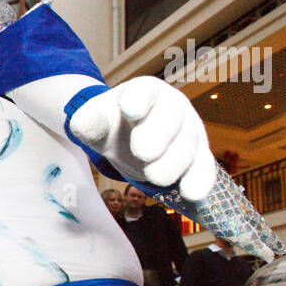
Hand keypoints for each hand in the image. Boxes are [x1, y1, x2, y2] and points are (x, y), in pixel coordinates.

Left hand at [69, 77, 215, 201]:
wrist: (128, 138)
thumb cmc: (113, 125)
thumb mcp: (96, 122)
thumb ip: (89, 121)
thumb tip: (82, 123)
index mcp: (145, 91)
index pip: (144, 91)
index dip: (139, 100)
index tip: (130, 110)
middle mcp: (173, 107)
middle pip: (171, 118)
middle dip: (157, 136)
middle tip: (142, 153)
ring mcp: (188, 131)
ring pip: (187, 146)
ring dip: (173, 163)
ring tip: (155, 178)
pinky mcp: (198, 156)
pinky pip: (203, 168)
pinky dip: (199, 181)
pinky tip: (192, 194)